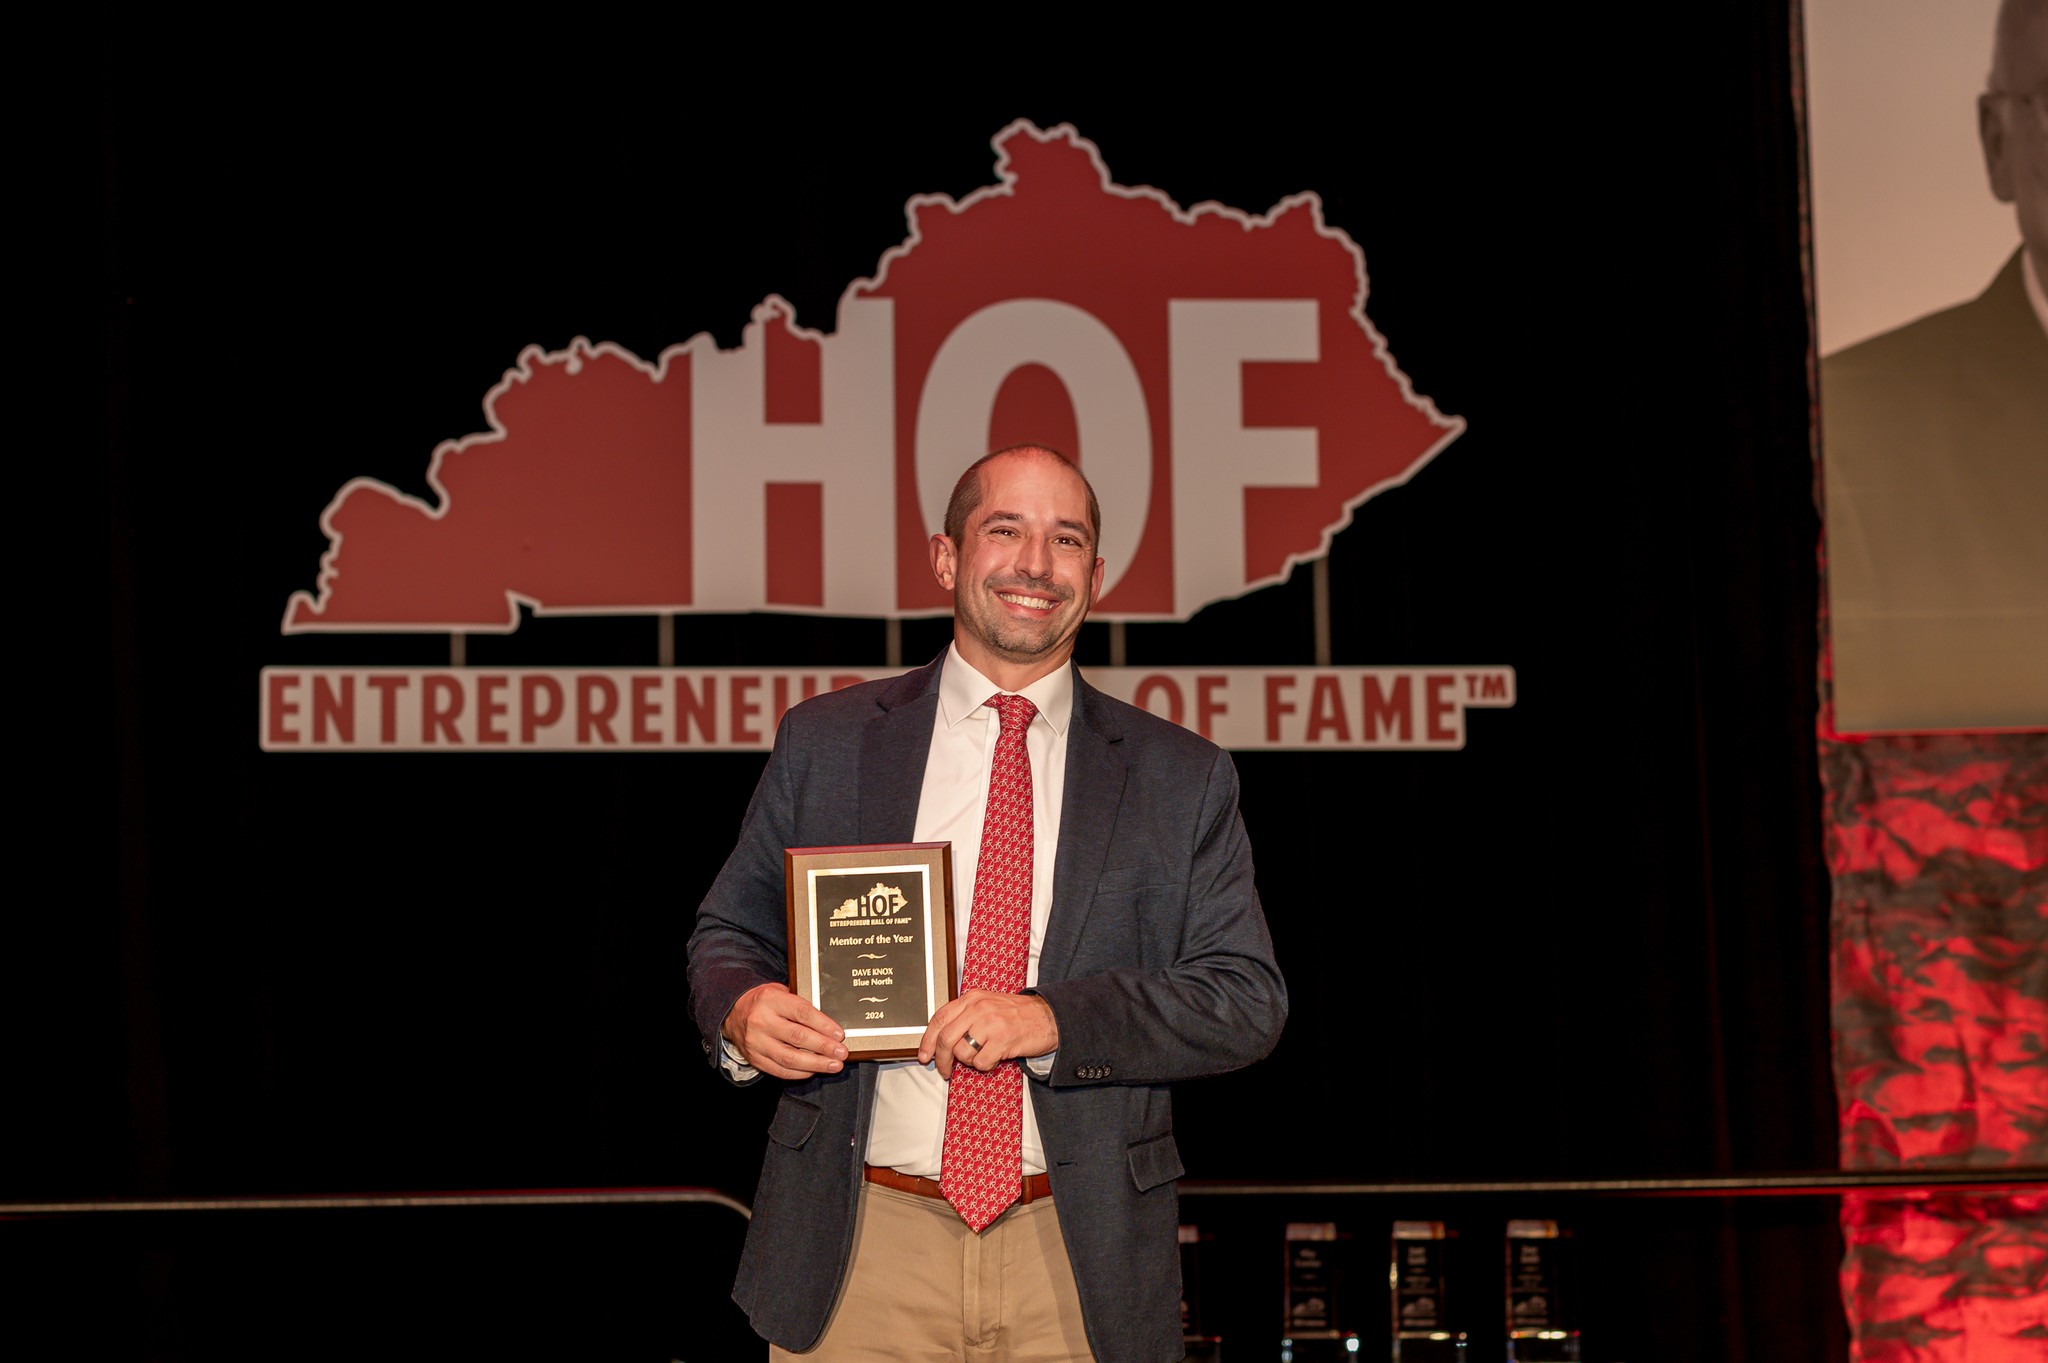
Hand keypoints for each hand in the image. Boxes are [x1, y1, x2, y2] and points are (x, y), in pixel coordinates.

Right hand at [724, 983, 847, 1079]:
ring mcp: (757, 1043)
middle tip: (841, 1053)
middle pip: (798, 1037)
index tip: (839, 1034)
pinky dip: (800, 1073)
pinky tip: (814, 1070)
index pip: (802, 1013)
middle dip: (824, 1047)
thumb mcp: (780, 992)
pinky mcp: (755, 1059)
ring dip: (816, 1064)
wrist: (733, 1013)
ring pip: (789, 1058)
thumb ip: (801, 1005)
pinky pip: (780, 1070)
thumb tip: (829, 1026)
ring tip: (833, 1065)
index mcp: (771, 1000)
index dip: (823, 1025)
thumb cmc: (764, 1002)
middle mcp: (762, 1022)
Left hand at [918, 990, 1057, 1078]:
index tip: (924, 1055)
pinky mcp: (1003, 1040)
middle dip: (941, 1059)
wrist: (1048, 1016)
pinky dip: (985, 1066)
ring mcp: (991, 1023)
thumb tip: (939, 1040)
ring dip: (970, 1062)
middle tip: (945, 1070)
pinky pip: (981, 1063)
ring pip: (962, 1053)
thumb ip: (964, 1016)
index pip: (939, 1019)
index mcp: (971, 998)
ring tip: (984, 1055)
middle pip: (946, 1039)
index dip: (927, 1040)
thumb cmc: (1017, 1014)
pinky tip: (995, 1058)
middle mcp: (979, 1008)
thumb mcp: (987, 1005)